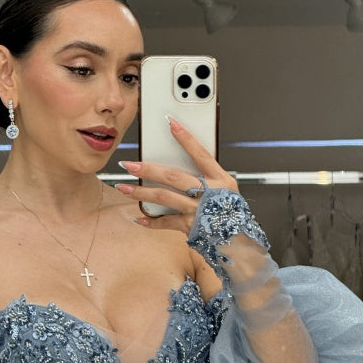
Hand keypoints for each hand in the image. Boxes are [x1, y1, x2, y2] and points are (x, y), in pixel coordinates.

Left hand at [115, 117, 238, 234]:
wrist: (239, 240)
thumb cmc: (231, 213)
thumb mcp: (227, 189)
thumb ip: (207, 176)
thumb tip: (180, 165)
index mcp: (220, 180)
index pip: (201, 154)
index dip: (186, 138)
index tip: (171, 123)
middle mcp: (208, 194)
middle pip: (173, 177)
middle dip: (148, 169)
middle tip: (128, 164)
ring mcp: (197, 211)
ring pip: (164, 197)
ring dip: (141, 193)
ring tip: (123, 187)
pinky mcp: (190, 226)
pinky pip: (166, 222)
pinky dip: (151, 221)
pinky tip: (138, 217)